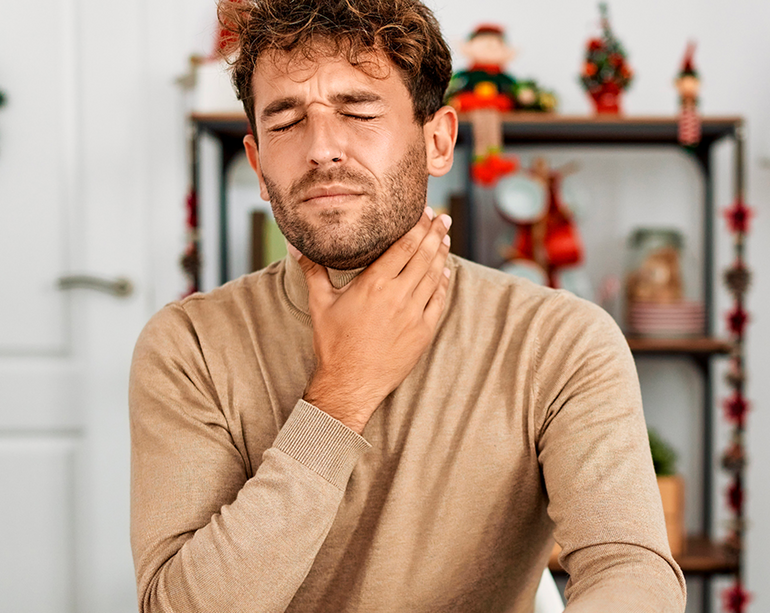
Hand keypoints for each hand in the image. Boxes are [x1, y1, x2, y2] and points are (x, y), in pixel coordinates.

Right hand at [296, 208, 451, 433]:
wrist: (349, 383)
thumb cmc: (333, 344)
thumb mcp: (320, 303)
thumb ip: (312, 270)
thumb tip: (295, 246)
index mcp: (374, 284)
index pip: (404, 246)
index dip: (418, 227)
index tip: (426, 213)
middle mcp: (398, 296)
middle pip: (424, 256)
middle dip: (435, 234)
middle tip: (442, 218)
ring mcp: (414, 315)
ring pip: (435, 276)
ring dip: (442, 254)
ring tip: (445, 238)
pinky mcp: (423, 332)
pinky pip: (439, 300)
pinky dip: (444, 283)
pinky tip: (445, 271)